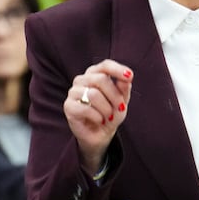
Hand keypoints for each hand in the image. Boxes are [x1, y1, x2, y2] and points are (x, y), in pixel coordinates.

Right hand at [65, 59, 133, 174]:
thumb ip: (124, 88)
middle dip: (114, 95)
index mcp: (95, 74)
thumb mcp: (121, 101)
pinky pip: (85, 108)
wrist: (100, 134)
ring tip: (108, 116)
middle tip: (120, 107)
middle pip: (100, 79)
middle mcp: (82, 80)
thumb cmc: (110, 114)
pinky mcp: (68, 106)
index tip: (130, 76)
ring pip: (93, 94)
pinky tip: (99, 120)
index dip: (117, 69)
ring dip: (106, 108)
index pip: (105, 65)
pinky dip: (97, 116)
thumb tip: (127, 78)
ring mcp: (73, 92)